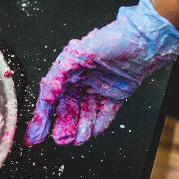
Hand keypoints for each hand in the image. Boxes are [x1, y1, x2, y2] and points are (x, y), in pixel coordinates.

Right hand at [26, 0, 178, 145]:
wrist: (142, 41)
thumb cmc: (111, 39)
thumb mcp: (78, 52)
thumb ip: (59, 72)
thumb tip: (48, 92)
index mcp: (68, 70)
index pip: (51, 98)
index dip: (42, 117)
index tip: (36, 134)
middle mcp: (81, 81)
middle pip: (67, 109)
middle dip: (63, 126)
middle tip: (62, 139)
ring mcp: (97, 89)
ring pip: (85, 114)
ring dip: (81, 128)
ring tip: (79, 138)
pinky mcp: (115, 95)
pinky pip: (104, 113)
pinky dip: (99, 123)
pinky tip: (94, 131)